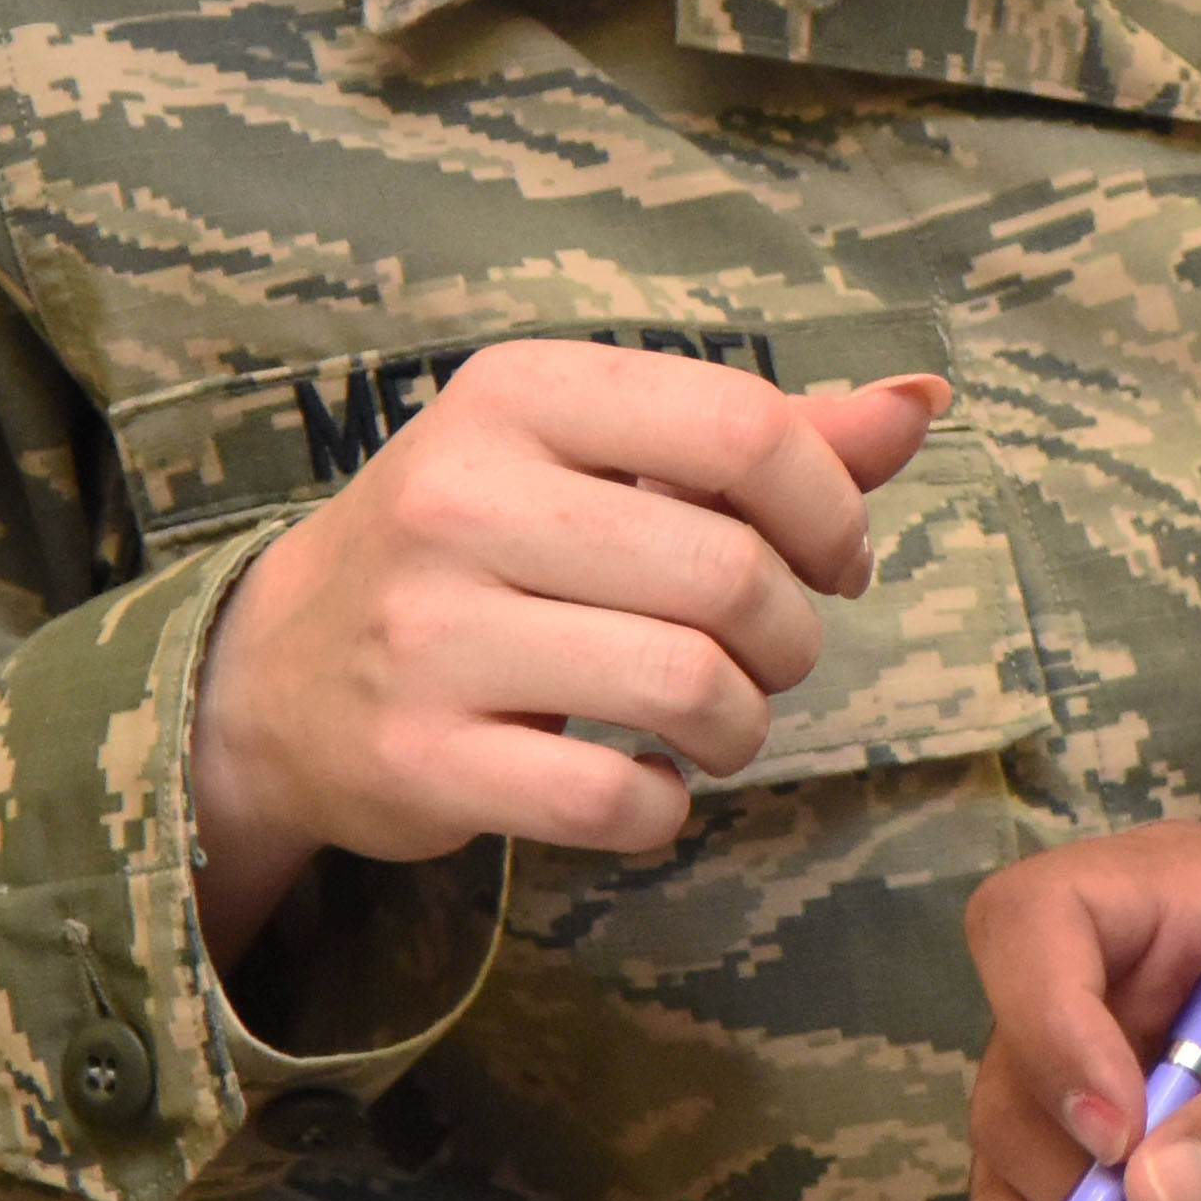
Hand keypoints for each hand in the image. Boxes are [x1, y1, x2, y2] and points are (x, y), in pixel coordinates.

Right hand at [187, 348, 947, 953]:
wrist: (279, 672)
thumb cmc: (479, 546)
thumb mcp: (594, 457)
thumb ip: (762, 438)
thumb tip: (921, 405)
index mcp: (516, 393)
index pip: (740, 426)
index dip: (828, 507)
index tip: (826, 558)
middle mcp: (461, 497)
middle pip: (730, 572)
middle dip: (789, 634)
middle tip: (761, 653)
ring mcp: (431, 634)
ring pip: (689, 685)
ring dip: (741, 725)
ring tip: (711, 721)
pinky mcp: (421, 760)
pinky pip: (617, 803)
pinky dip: (665, 807)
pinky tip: (642, 781)